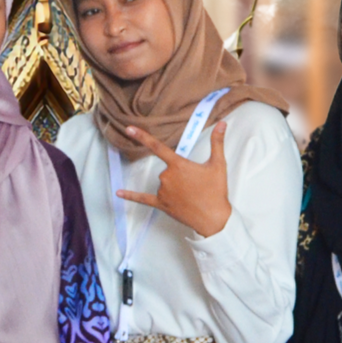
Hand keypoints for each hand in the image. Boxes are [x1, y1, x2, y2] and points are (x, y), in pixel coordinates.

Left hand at [116, 122, 231, 237]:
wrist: (213, 218)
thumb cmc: (215, 191)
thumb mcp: (218, 164)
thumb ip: (217, 142)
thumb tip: (222, 124)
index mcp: (178, 165)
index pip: (158, 147)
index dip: (142, 136)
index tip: (129, 129)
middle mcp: (166, 177)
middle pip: (167, 169)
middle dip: (180, 174)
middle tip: (196, 185)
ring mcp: (162, 191)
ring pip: (163, 183)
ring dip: (174, 186)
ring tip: (191, 195)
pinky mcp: (160, 204)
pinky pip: (143, 199)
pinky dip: (131, 196)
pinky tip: (119, 193)